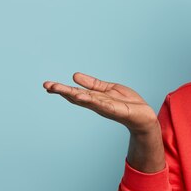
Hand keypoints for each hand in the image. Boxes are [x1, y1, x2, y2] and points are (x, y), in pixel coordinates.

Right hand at [43, 72, 157, 134]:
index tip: (47, 85)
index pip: (74, 92)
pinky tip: (82, 96)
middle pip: (76, 96)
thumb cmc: (127, 103)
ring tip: (61, 89)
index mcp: (94, 98)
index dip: (61, 89)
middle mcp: (97, 104)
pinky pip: (102, 104)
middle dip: (62, 91)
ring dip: (73, 95)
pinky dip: (92, 100)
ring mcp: (106, 107)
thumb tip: (74, 76)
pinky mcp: (116, 110)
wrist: (144, 115)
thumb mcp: (108, 89)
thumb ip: (93, 84)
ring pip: (87, 100)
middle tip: (47, 86)